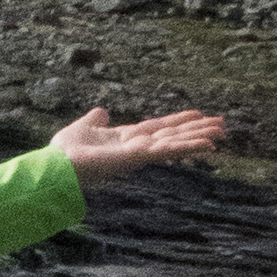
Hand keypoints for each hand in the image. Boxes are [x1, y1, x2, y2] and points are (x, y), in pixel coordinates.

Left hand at [49, 105, 224, 178]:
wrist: (55, 165)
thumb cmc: (64, 152)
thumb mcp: (83, 126)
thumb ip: (95, 120)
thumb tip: (101, 112)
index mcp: (126, 139)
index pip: (159, 127)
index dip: (178, 121)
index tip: (198, 114)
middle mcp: (136, 147)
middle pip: (172, 136)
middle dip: (196, 131)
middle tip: (221, 125)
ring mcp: (138, 154)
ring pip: (174, 144)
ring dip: (198, 139)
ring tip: (220, 134)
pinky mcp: (137, 158)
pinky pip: (166, 151)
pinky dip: (187, 148)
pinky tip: (206, 145)